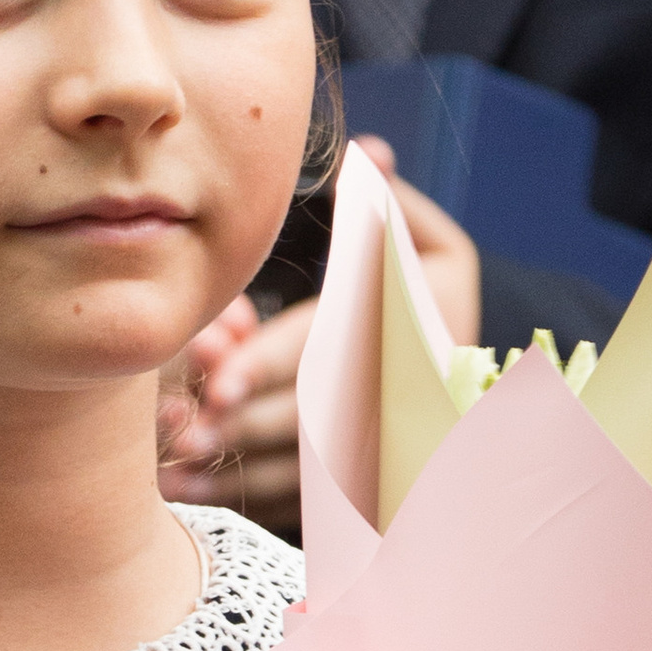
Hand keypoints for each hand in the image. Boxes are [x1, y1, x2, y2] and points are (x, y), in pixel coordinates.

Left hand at [160, 145, 481, 532]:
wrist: (481, 394)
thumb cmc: (436, 306)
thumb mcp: (435, 249)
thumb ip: (391, 205)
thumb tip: (370, 150)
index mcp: (398, 335)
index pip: (327, 351)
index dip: (270, 367)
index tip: (218, 380)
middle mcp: (388, 399)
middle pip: (305, 418)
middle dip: (242, 426)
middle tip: (182, 430)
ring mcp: (375, 449)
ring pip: (296, 469)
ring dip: (232, 469)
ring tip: (171, 464)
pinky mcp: (357, 485)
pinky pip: (294, 500)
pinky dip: (241, 496)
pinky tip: (189, 488)